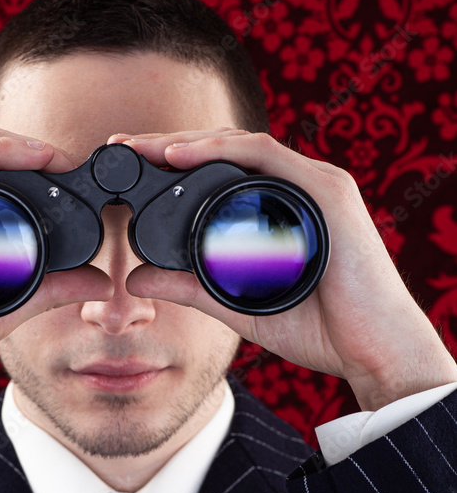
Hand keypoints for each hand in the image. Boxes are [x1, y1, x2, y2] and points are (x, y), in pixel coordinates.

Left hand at [109, 129, 456, 410]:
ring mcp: (313, 185)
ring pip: (240, 145)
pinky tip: (180, 155)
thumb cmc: (319, 329)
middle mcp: (297, 188)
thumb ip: (189, 288)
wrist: (372, 351)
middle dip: (167, 144)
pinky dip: (220, 151)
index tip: (127, 163)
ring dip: (186, 142)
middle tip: (120, 145)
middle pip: (224, 151)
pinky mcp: (326, 192)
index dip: (171, 161)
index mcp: (279, 208)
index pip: (218, 171)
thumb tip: (135, 278)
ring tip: (141, 147)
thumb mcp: (235, 304)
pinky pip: (266, 157)